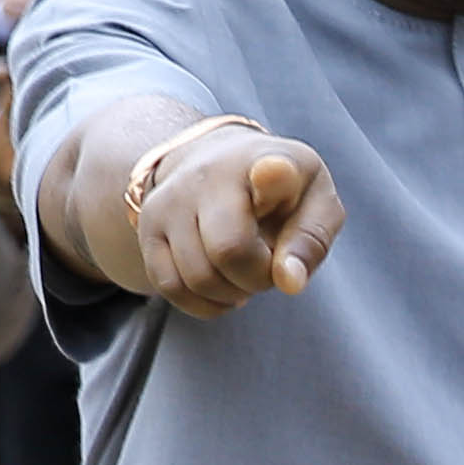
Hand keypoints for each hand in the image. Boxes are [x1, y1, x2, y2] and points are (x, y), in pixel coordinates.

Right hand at [136, 136, 339, 312]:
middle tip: (267, 264)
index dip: (272, 175)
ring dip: (230, 293)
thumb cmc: (280, 194)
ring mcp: (171, 200)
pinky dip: (202, 303)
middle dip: (257, 278)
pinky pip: (170, 287)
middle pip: (229, 252)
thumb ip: (311, 241)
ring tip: (243, 270)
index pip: (270, 169)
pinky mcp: (147, 226)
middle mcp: (210, 174)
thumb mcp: (316, 205)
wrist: (220, 163)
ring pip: (197, 278)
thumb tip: (288, 282)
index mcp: (268, 162)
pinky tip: (221, 287)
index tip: (273, 171)